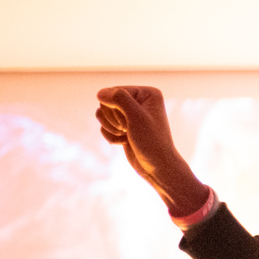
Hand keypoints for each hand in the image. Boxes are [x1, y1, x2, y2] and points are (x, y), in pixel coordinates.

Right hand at [95, 86, 207, 215]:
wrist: (157, 167)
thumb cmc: (151, 142)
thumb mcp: (136, 117)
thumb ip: (119, 99)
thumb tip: (100, 93)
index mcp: (148, 93)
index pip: (115, 91)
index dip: (117, 109)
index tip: (130, 123)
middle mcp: (140, 100)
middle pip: (107, 101)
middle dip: (113, 119)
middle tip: (128, 130)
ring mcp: (130, 113)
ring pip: (102, 112)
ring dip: (110, 127)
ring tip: (126, 135)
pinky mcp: (123, 125)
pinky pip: (104, 124)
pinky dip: (110, 135)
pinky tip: (124, 142)